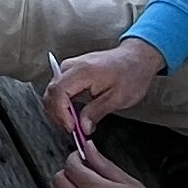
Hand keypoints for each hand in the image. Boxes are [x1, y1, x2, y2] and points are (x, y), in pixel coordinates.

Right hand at [46, 37, 162, 144]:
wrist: (136, 58)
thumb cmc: (131, 73)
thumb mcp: (118, 98)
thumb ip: (96, 112)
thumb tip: (82, 127)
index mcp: (82, 71)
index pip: (58, 92)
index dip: (61, 113)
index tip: (71, 127)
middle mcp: (71, 67)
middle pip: (51, 93)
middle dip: (57, 115)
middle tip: (72, 130)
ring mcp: (69, 68)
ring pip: (52, 92)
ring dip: (58, 111)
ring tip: (73, 124)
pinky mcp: (71, 72)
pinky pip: (58, 89)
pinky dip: (61, 104)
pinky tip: (72, 114)